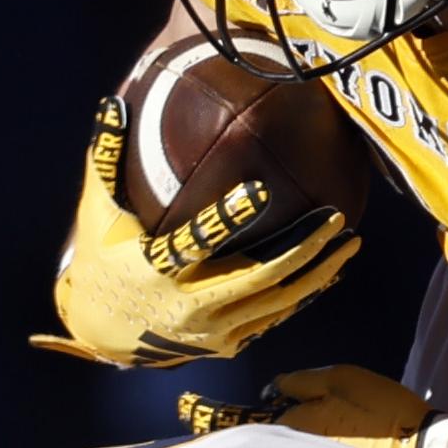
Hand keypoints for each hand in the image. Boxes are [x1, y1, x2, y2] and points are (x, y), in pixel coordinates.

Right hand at [30, 98, 358, 367]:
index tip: (260, 190)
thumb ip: (105, 159)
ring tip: (350, 243)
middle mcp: (187, 305)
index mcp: (155, 268)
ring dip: (318, 273)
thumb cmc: (102, 259)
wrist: (103, 333)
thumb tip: (112, 104)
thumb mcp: (97, 212)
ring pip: (276, 302)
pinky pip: (274, 317)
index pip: (195, 241)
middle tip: (336, 218)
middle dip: (302, 248)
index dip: (227, 217)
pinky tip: (331, 271)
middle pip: (257, 277)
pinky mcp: (226, 343)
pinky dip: (304, 294)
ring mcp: (210, 330)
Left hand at [177, 364, 433, 447]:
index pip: (242, 423)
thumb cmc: (380, 409)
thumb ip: (298, 384)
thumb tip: (268, 391)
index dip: (213, 415)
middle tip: (208, 419)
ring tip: (245, 437)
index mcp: (290, 427)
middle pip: (255, 447)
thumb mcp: (339, 380)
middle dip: (235, 436)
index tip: (184, 410)